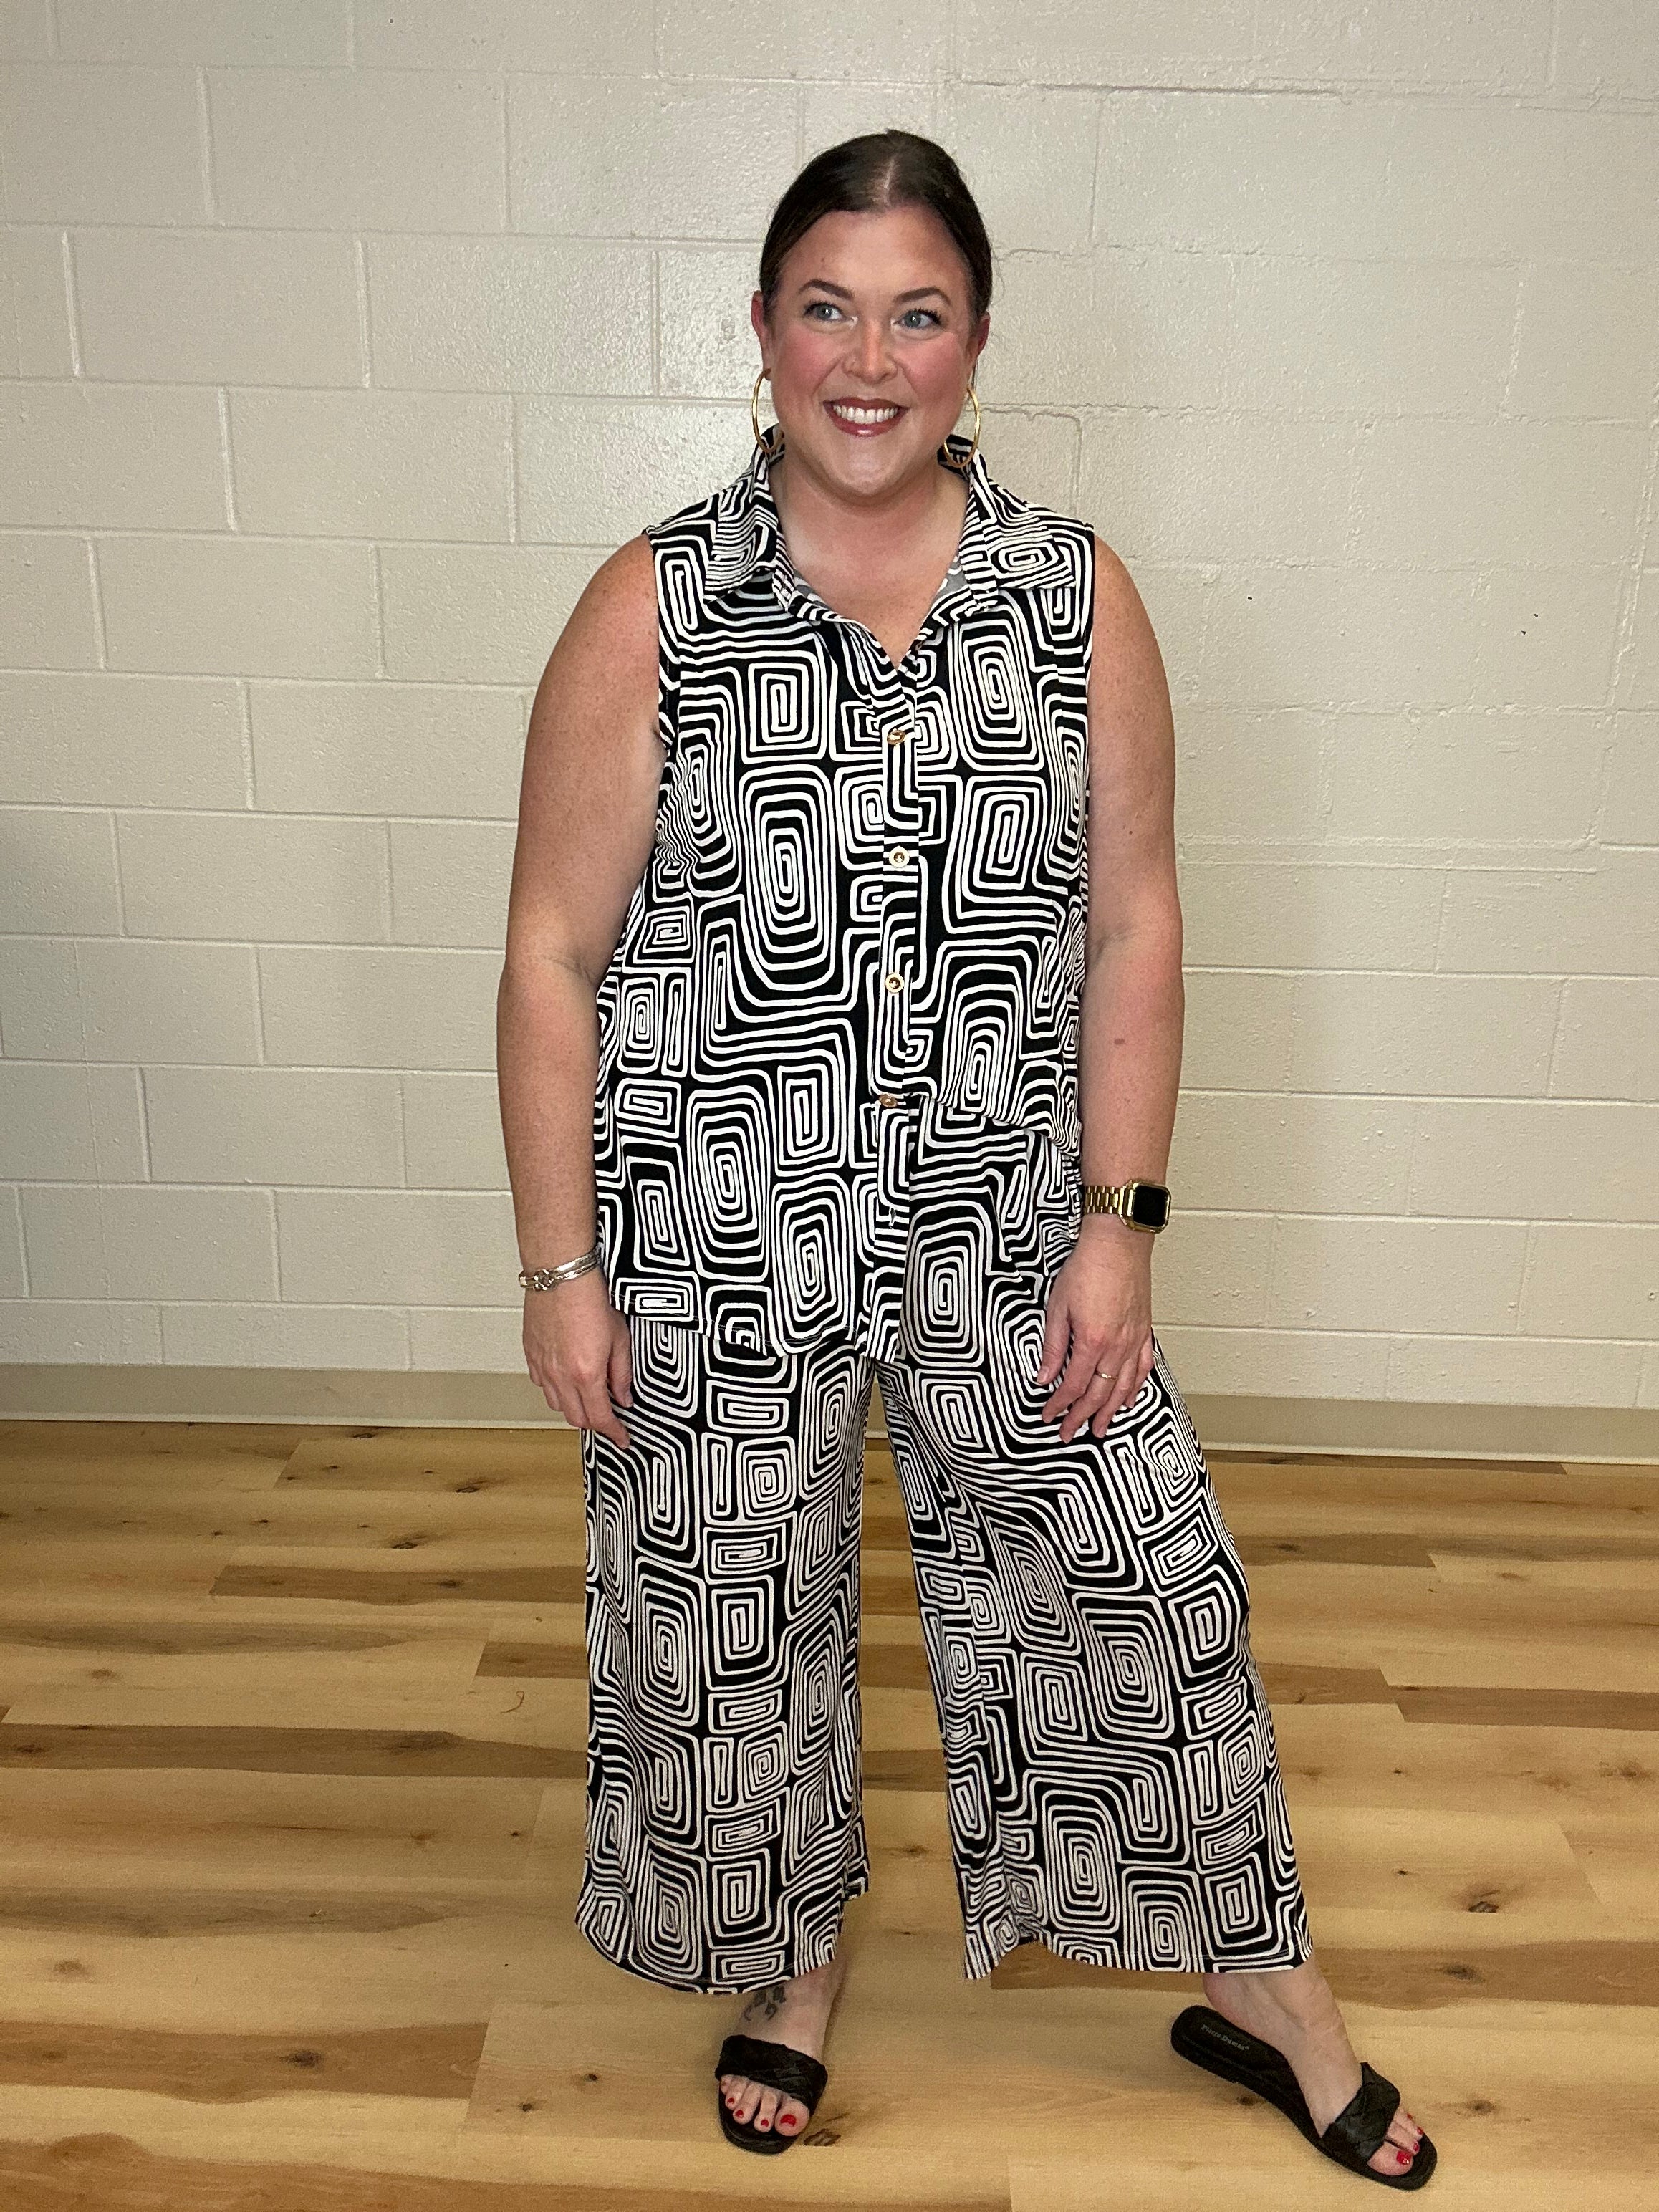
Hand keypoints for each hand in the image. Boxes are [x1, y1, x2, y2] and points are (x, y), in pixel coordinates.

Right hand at [523, 1271, 634, 1448]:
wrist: (560, 1275)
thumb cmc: (589, 1298)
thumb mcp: (620, 1337)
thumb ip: (621, 1373)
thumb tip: (623, 1397)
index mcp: (586, 1374)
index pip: (600, 1419)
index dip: (614, 1433)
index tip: (622, 1438)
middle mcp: (560, 1376)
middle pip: (576, 1418)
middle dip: (595, 1423)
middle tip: (609, 1418)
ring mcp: (543, 1367)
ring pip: (557, 1405)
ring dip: (574, 1407)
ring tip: (588, 1396)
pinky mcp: (531, 1356)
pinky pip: (542, 1385)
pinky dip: (556, 1390)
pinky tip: (567, 1379)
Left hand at [1034, 1218, 1156, 1440]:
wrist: (1118, 1242)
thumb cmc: (1088, 1267)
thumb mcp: (1057, 1306)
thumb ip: (1053, 1345)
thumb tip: (1045, 1375)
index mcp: (1092, 1341)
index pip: (1073, 1385)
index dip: (1059, 1405)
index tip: (1048, 1416)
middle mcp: (1116, 1346)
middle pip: (1098, 1393)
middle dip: (1082, 1417)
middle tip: (1070, 1434)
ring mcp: (1133, 1340)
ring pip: (1122, 1387)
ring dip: (1110, 1412)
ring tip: (1100, 1429)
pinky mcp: (1143, 1330)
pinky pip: (1142, 1368)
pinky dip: (1135, 1388)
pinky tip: (1129, 1398)